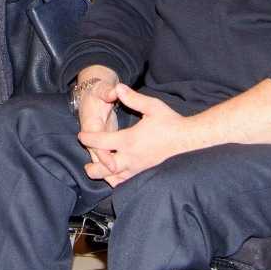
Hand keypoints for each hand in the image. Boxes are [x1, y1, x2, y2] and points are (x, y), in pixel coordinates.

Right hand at [72, 67, 121, 178]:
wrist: (89, 93)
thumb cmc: (98, 91)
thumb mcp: (102, 88)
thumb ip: (108, 91)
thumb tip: (115, 91)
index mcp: (91, 122)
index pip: (96, 142)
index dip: (104, 154)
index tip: (113, 165)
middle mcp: (92, 133)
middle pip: (96, 155)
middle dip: (105, 168)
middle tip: (118, 180)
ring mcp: (96, 140)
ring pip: (100, 159)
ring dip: (108, 172)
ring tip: (120, 185)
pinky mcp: (102, 143)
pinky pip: (105, 157)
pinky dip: (112, 168)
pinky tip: (121, 179)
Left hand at [76, 84, 191, 186]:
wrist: (188, 140)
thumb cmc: (170, 122)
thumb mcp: (152, 106)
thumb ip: (133, 98)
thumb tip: (117, 87)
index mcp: (129, 140)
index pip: (101, 142)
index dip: (88, 139)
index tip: (81, 135)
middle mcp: (131, 157)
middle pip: (104, 168)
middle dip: (92, 165)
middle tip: (87, 161)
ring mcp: (138, 168)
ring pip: (114, 178)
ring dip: (104, 174)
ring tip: (97, 169)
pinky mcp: (145, 173)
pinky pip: (126, 182)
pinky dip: (117, 181)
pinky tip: (114, 176)